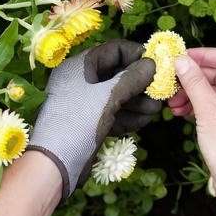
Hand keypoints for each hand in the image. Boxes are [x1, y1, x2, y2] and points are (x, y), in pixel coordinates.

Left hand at [29, 39, 163, 196]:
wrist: (54, 165)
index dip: (137, 55)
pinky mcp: (90, 122)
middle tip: (160, 93)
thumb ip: (132, 78)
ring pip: (118, 95)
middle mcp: (82, 80)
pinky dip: (128, 116)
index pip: (114, 50)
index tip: (158, 66)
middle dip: (141, 83)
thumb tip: (152, 63)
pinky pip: (113, 112)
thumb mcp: (107, 97)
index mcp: (80, 66)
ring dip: (138, 102)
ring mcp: (86, 103)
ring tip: (154, 110)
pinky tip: (142, 122)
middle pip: (118, 73)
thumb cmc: (77, 123)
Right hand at [169, 48, 215, 196]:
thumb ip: (194, 81)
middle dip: (194, 78)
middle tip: (171, 82)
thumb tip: (181, 60)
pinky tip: (182, 113)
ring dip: (194, 94)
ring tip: (172, 103)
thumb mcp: (207, 109)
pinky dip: (200, 107)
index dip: (202, 55)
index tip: (180, 57)